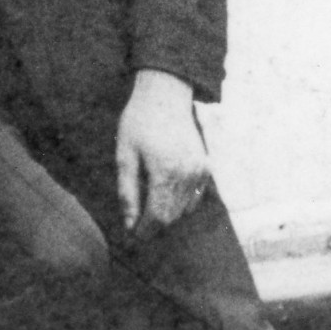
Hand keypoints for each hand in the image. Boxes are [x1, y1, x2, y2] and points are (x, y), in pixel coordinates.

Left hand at [113, 72, 210, 234]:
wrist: (165, 94)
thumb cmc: (139, 122)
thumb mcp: (124, 155)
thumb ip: (127, 192)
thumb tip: (128, 224)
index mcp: (165, 172)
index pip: (158, 217)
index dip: (145, 231)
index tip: (132, 235)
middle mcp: (187, 174)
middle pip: (172, 217)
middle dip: (154, 224)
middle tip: (136, 221)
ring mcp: (200, 170)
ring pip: (184, 210)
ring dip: (167, 213)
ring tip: (149, 202)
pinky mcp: (206, 166)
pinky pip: (195, 197)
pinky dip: (181, 202)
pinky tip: (166, 190)